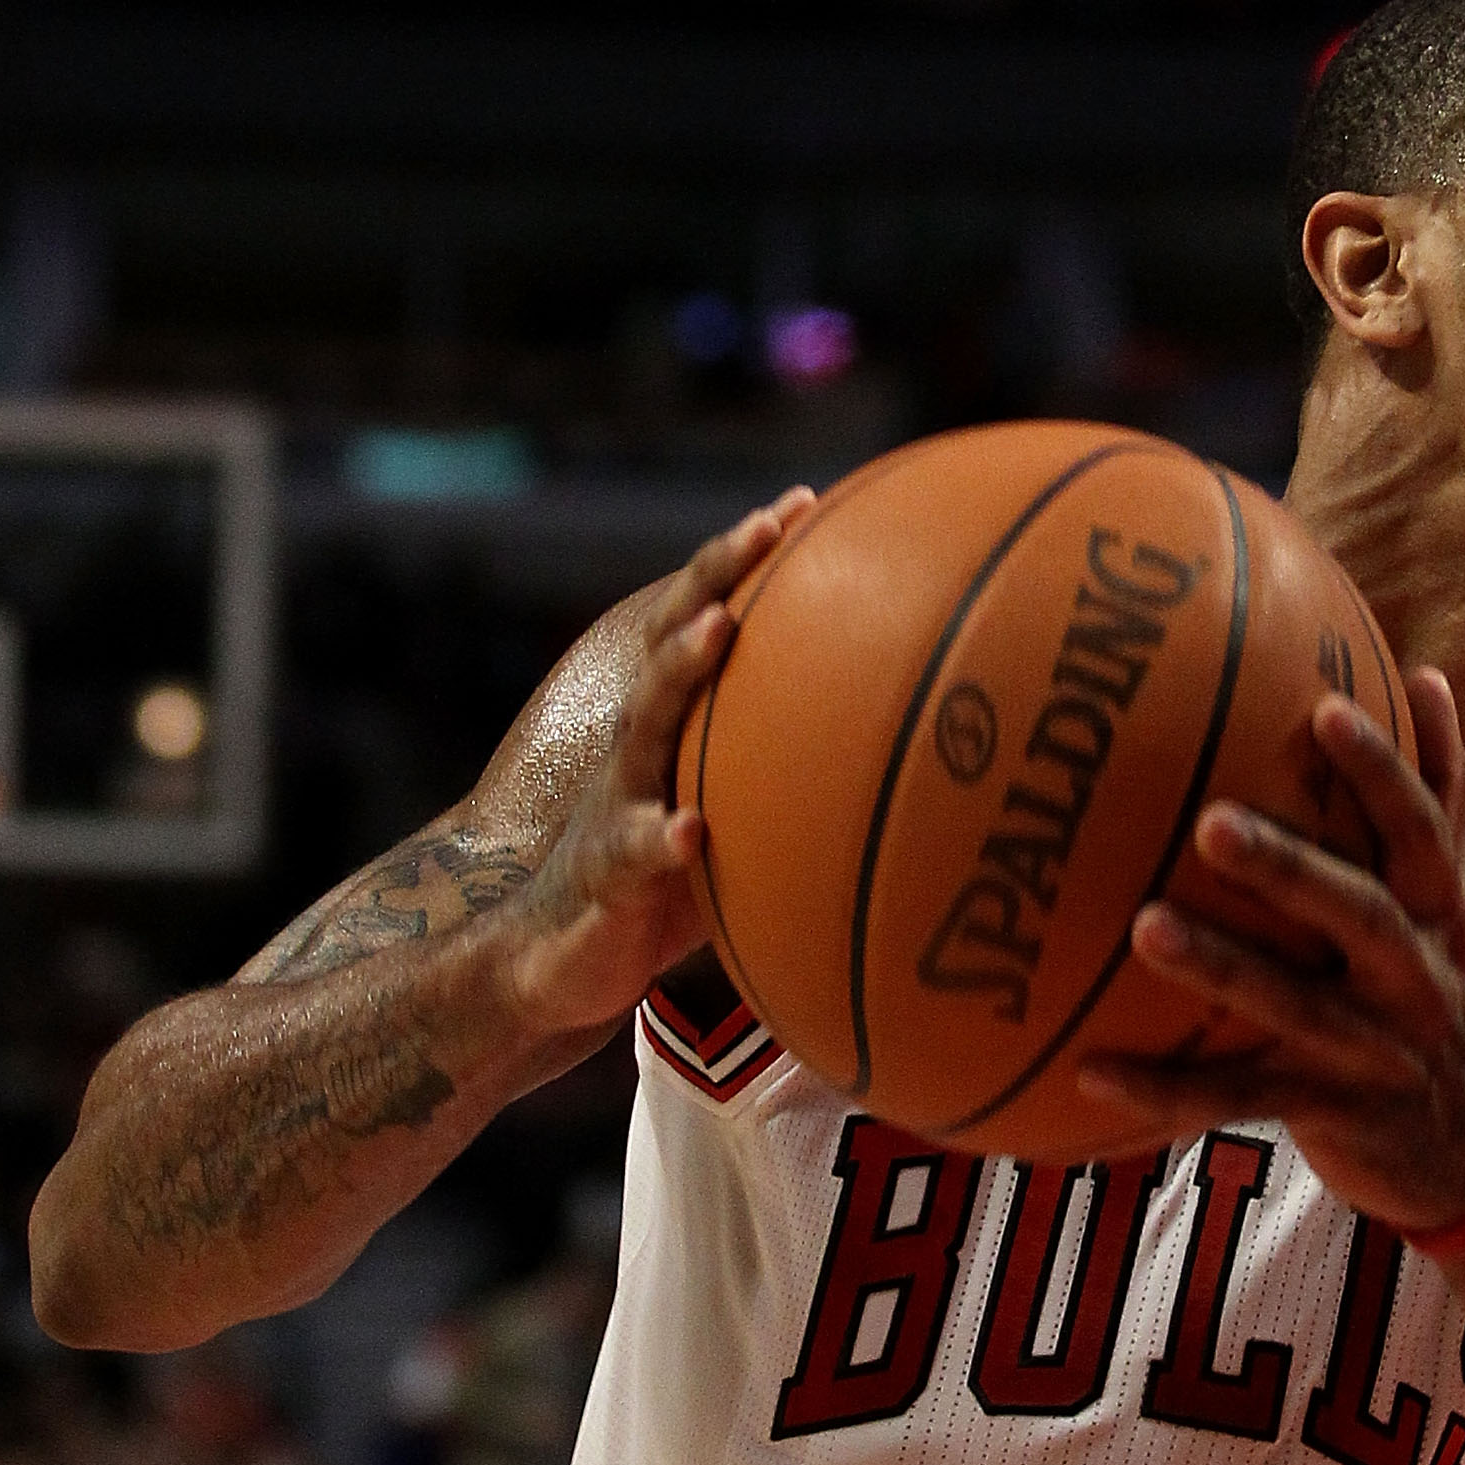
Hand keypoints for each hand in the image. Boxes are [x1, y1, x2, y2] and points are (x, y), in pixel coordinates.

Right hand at [498, 490, 811, 1038]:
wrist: (560, 961)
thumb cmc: (666, 881)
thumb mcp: (731, 813)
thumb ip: (789, 771)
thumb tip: (904, 747)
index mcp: (673, 727)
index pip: (707, 620)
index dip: (748, 561)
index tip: (808, 502)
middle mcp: (639, 747)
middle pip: (673, 642)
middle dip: (717, 575)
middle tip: (767, 525)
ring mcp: (616, 804)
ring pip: (646, 728)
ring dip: (681, 674)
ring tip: (719, 630)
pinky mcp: (606, 876)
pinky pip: (634, 854)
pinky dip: (662, 840)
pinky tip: (692, 830)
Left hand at [1079, 669, 1464, 1231]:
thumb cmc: (1442, 1008)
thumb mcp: (1457, 911)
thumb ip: (1443, 804)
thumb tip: (1432, 678)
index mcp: (1444, 918)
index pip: (1422, 833)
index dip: (1383, 773)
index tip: (1327, 711)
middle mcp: (1418, 980)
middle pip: (1359, 915)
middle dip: (1291, 870)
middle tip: (1211, 824)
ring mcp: (1374, 1052)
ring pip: (1293, 1008)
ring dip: (1221, 969)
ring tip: (1144, 928)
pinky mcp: (1330, 1114)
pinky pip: (1236, 1102)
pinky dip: (1163, 1091)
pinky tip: (1091, 1072)